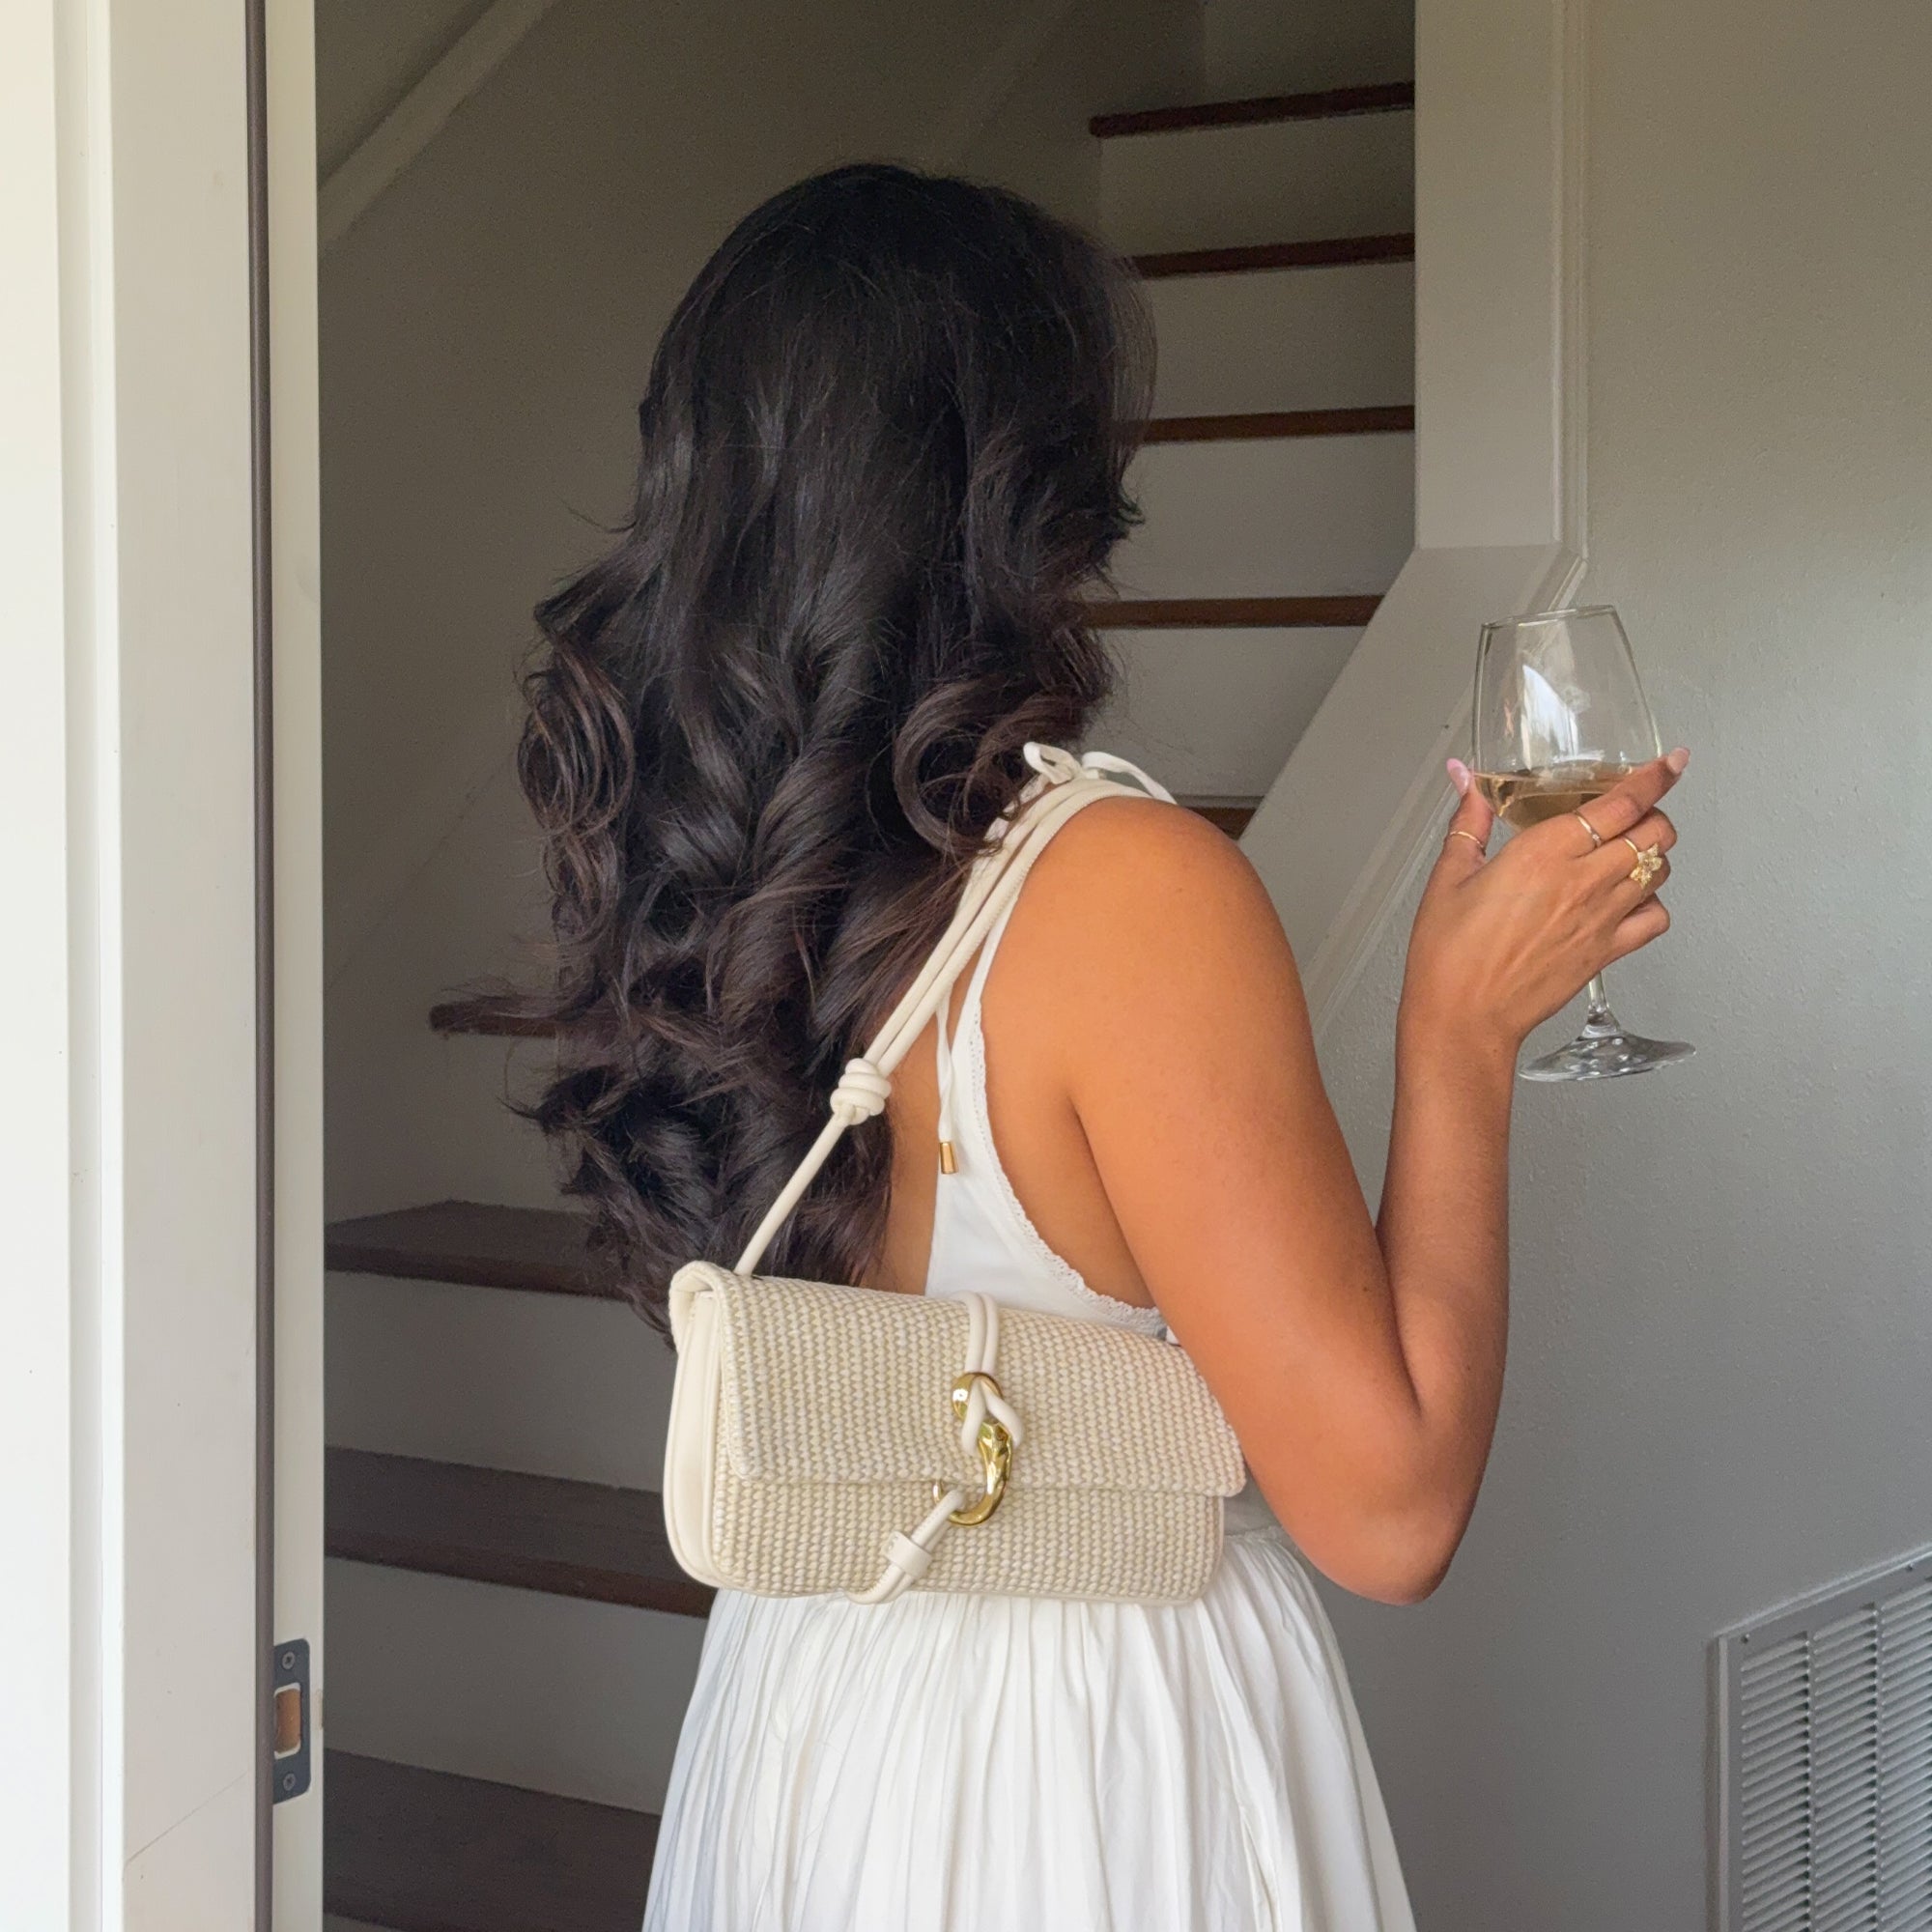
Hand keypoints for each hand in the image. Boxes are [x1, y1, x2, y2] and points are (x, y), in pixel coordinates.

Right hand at [1398, 750, 1686, 1054]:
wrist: (1463, 1017)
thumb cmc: (1449, 956)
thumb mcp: (1449, 876)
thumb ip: (1469, 821)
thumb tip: (1465, 781)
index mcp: (1544, 852)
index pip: (1623, 802)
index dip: (1655, 776)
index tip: (1671, 762)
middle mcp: (1582, 881)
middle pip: (1654, 831)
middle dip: (1653, 812)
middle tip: (1635, 810)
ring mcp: (1601, 919)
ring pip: (1661, 870)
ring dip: (1653, 853)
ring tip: (1630, 851)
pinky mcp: (1606, 952)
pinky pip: (1656, 919)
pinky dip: (1653, 903)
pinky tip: (1630, 900)